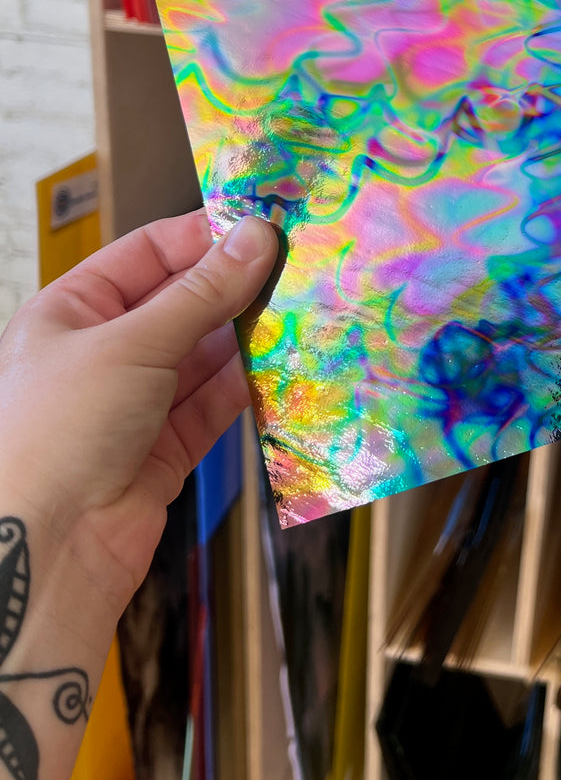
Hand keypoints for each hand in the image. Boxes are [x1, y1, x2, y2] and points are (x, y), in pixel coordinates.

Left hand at [0, 210, 277, 614]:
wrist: (43, 551)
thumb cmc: (56, 433)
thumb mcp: (131, 345)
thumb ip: (201, 294)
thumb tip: (255, 238)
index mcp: (72, 311)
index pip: (146, 254)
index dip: (202, 238)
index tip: (261, 228)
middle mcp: (102, 354)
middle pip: (181, 304)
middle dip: (233, 290)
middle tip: (293, 271)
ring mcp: (135, 404)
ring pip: (203, 357)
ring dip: (247, 340)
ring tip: (299, 315)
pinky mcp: (165, 450)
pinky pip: (213, 406)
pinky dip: (247, 389)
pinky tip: (282, 368)